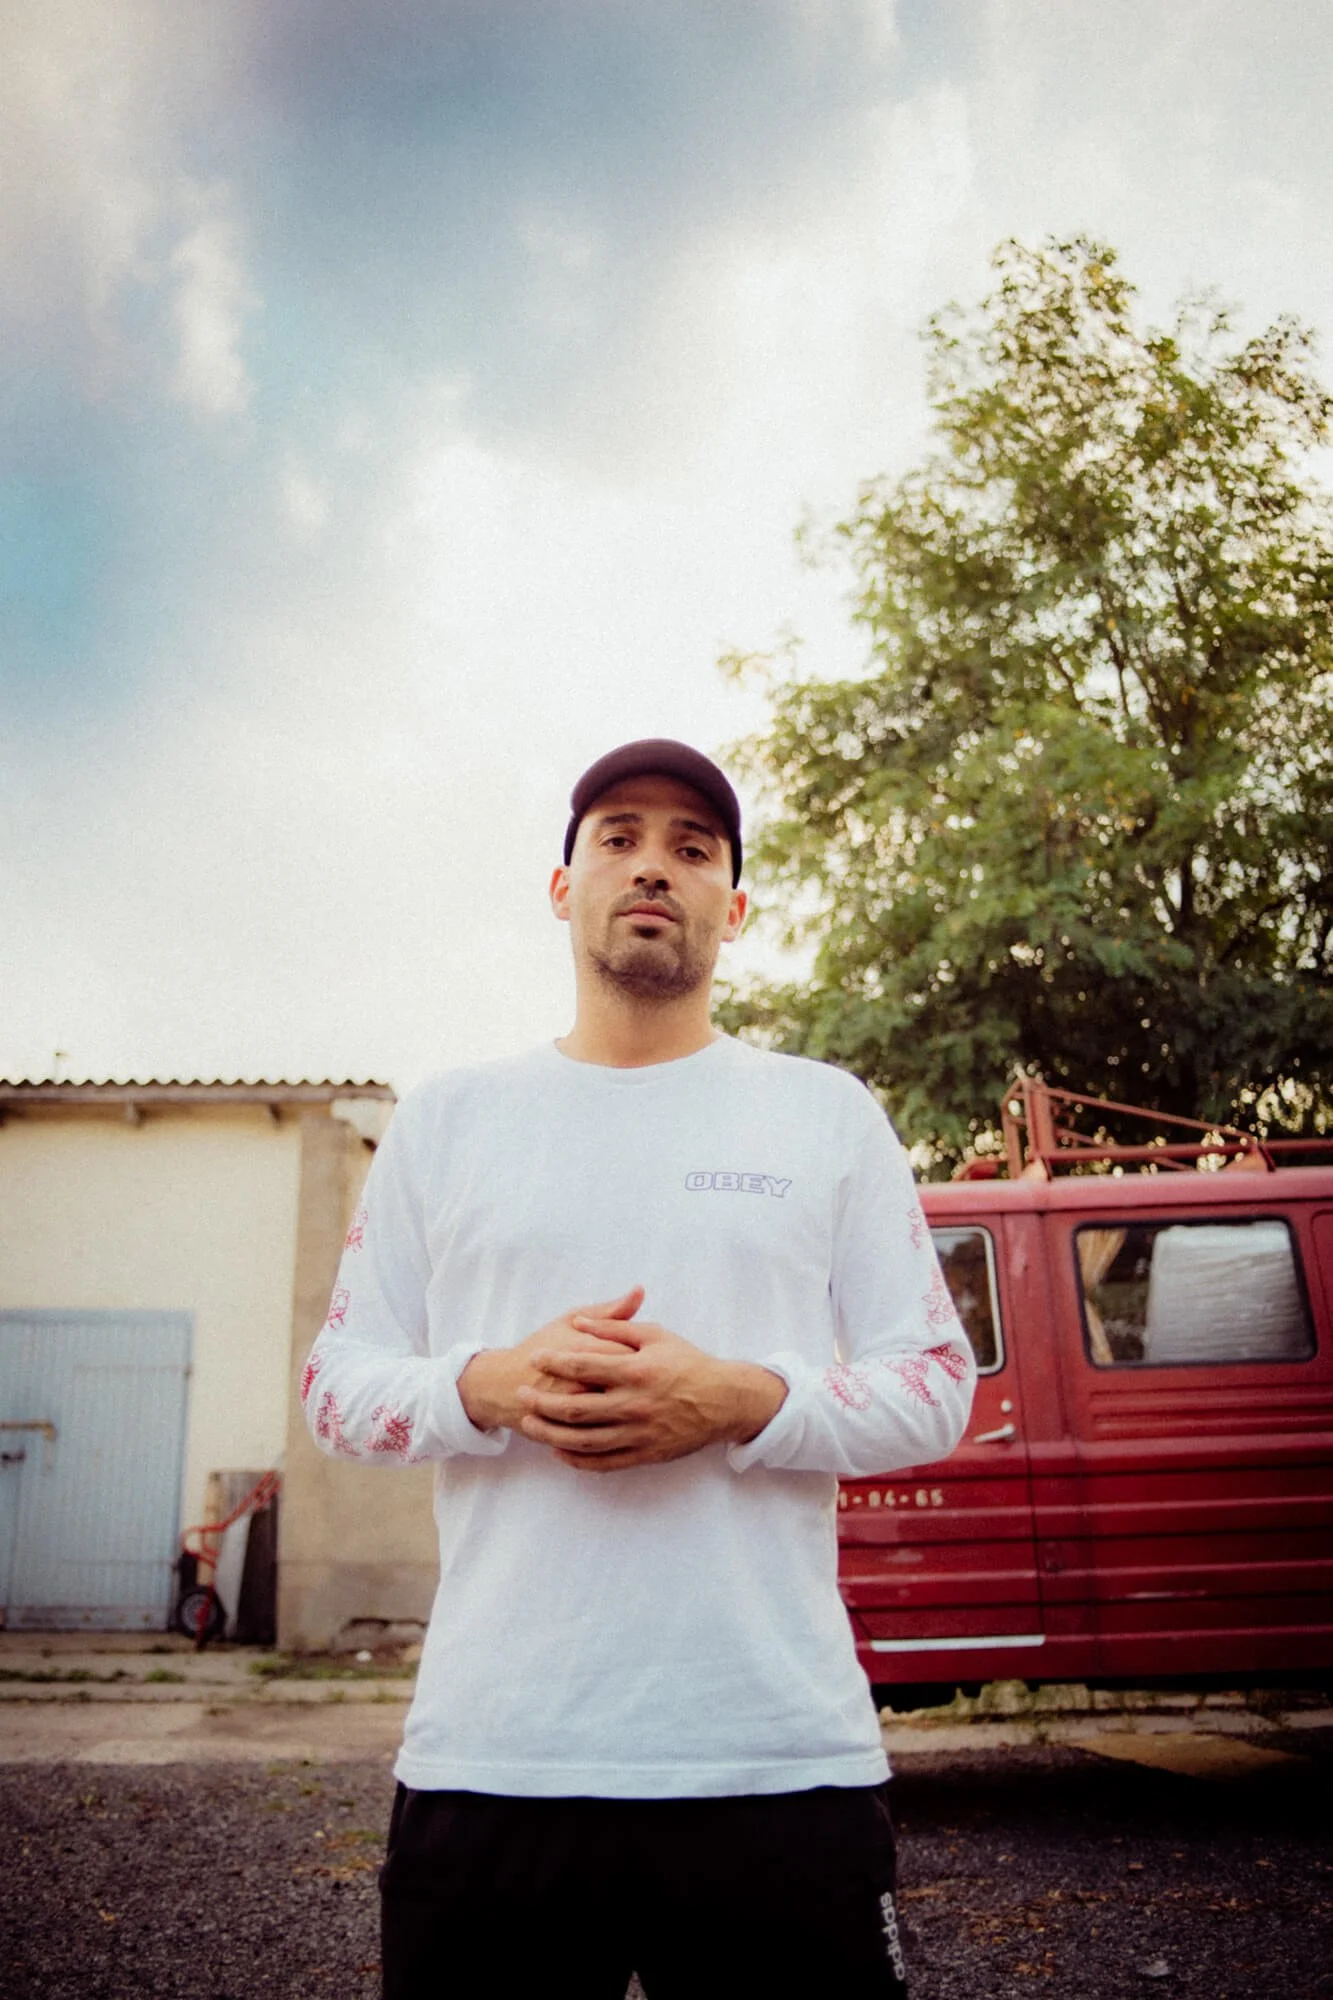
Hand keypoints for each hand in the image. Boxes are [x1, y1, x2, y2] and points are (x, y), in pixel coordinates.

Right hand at [458, 1288, 643, 1433]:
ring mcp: (576, 1412)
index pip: (632, 1353)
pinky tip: (618, 1426)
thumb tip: (639, 1291)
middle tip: (642, 1384)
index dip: (645, 1356)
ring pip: (616, 1417)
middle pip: (628, 1387)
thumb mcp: (571, 1321)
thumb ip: (609, 1311)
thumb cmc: (542, 1347)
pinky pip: (599, 1441)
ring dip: (628, 1412)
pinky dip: (613, 1435)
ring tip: (628, 1404)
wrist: (503, 1383)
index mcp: (588, 1349)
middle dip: (640, 1388)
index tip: (648, 1357)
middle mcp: (583, 1382)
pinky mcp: (568, 1434)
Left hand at [515, 1314, 787, 1471]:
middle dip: (543, 1401)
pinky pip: (604, 1462)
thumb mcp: (656, 1335)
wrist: (724, 1401)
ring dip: (552, 1432)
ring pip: (585, 1439)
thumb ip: (616, 1326)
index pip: (584, 1365)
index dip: (555, 1361)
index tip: (534, 1358)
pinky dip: (578, 1459)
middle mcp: (635, 1404)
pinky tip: (559, 1451)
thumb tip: (579, 1321)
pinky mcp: (645, 1454)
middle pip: (576, 1406)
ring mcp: (639, 1433)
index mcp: (636, 1371)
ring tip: (530, 1424)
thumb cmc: (689, 1363)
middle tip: (520, 1394)